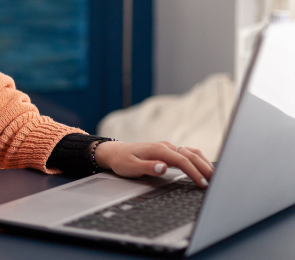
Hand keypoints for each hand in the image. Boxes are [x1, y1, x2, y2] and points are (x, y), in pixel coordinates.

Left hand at [93, 141, 214, 187]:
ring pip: (191, 153)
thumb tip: (163, 167)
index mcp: (158, 149)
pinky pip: (187, 153)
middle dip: (204, 168)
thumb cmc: (122, 161)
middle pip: (190, 155)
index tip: (202, 183)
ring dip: (204, 163)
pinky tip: (204, 168)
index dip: (194, 172)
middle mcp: (165, 146)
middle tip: (216, 182)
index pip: (182, 160)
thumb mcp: (131, 167)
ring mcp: (168, 148)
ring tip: (214, 176)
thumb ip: (148, 167)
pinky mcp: (168, 151)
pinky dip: (198, 160)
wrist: (115, 153)